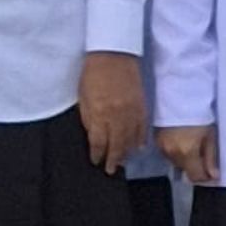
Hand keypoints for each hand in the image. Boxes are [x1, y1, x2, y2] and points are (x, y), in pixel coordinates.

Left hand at [79, 52, 147, 169]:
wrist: (113, 54)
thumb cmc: (93, 74)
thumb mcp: (82, 97)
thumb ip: (88, 118)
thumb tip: (93, 136)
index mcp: (99, 113)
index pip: (99, 142)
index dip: (97, 154)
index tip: (96, 161)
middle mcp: (117, 116)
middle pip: (117, 145)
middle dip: (113, 159)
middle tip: (110, 170)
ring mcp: (132, 112)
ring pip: (131, 139)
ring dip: (127, 153)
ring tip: (122, 163)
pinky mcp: (142, 106)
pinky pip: (143, 128)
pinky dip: (141, 140)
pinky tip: (139, 148)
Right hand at [158, 122, 219, 189]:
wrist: (180, 98)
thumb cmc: (200, 116)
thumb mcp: (210, 136)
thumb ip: (210, 158)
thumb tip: (213, 176)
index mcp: (187, 153)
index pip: (195, 177)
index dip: (205, 177)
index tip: (211, 171)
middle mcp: (172, 154)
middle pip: (185, 170)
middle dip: (195, 166)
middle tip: (202, 153)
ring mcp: (162, 147)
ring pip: (175, 163)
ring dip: (184, 159)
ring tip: (191, 144)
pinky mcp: (156, 141)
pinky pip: (168, 154)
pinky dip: (175, 152)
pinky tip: (181, 140)